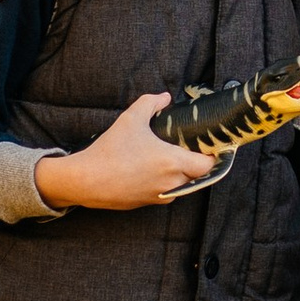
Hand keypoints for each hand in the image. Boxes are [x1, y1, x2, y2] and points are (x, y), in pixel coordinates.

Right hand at [33, 95, 223, 212]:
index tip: (210, 145)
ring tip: (168, 157)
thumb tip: (164, 97)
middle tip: (189, 147)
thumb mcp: (131, 119)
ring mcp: (159, 196)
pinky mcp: (147, 203)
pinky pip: (165, 192)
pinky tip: (150, 169)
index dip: (213, 155)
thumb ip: (151, 103)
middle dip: (196, 162)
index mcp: (173, 163)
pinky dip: (164, 182)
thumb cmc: (110, 150)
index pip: (208, 164)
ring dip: (180, 173)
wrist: (86, 181)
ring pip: (181, 185)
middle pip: (197, 175)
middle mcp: (171, 183)